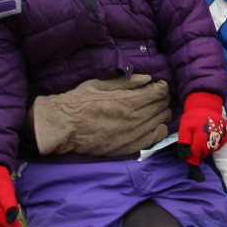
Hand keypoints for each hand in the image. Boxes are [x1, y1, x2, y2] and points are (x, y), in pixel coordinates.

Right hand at [28, 74, 170, 156]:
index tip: (158, 85)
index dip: (161, 86)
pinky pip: (155, 138)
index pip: (158, 92)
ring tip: (155, 109)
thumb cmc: (79, 101)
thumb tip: (148, 78)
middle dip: (162, 98)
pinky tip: (156, 125)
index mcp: (127, 101)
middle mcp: (133, 118)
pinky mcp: (129, 147)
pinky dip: (160, 129)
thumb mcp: (100, 84)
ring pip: (160, 121)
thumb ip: (126, 81)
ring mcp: (132, 134)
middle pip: (161, 106)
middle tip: (157, 96)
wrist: (63, 127)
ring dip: (162, 112)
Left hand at [177, 92, 226, 181]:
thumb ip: (184, 143)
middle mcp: (212, 141)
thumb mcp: (184, 128)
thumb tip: (185, 157)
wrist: (207, 105)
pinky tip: (209, 135)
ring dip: (204, 148)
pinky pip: (218, 145)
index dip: (192, 165)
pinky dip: (212, 144)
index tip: (194, 173)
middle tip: (193, 142)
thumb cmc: (193, 117)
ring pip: (210, 151)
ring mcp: (220, 139)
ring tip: (200, 136)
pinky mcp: (225, 136)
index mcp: (200, 140)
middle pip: (202, 155)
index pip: (195, 158)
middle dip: (196, 153)